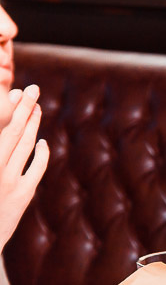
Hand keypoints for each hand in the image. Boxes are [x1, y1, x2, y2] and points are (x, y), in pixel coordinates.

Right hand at [0, 86, 47, 249]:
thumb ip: (0, 150)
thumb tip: (12, 135)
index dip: (8, 109)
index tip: (16, 92)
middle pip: (12, 131)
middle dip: (23, 107)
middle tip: (32, 88)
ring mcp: (8, 182)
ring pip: (25, 146)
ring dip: (33, 124)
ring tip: (37, 107)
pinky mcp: (23, 196)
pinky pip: (36, 168)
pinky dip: (41, 153)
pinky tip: (42, 142)